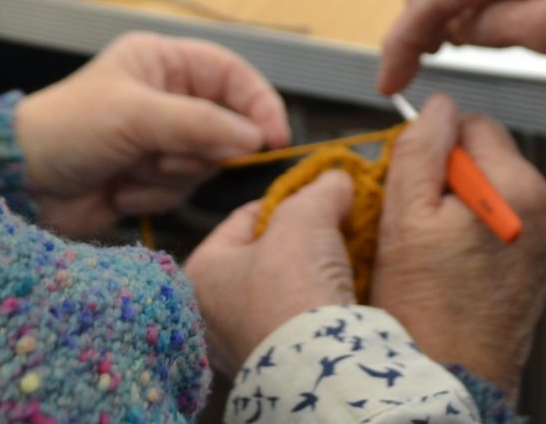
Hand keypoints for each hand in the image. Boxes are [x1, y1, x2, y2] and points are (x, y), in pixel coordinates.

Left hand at [14, 33, 286, 237]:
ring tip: (133, 171)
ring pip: (205, 162)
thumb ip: (199, 124)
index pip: (231, 75)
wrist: (21, 183)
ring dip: (172, 175)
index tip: (273, 139)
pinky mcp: (150, 175)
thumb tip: (255, 138)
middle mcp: (167, 96)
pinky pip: (182, 189)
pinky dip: (155, 194)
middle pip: (225, 123)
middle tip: (168, 159)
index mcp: (162, 62)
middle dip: (198, 149)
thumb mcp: (135, 117)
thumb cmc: (70, 130)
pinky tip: (121, 190)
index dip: (257, 103)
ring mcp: (159, 138)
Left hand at [184, 172, 356, 380]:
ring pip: (283, 288)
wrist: (319, 366)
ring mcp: (240, 342)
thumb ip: (320, 189)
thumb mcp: (306, 217)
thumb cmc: (293, 285)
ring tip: (345, 255)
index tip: (317, 198)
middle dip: (303, 238)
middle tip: (334, 224)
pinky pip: (297, 320)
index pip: (244, 218)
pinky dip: (319, 303)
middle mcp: (210, 312)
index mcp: (200, 272)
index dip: (286, 202)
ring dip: (314, 270)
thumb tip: (337, 179)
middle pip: (265, 254)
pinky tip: (345, 290)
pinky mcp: (275, 364)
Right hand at [371, 95, 545, 394]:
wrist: (454, 377)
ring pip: (496, 188)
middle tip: (423, 224)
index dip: (435, 149)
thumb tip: (439, 106)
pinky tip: (459, 264)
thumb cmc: (426, 311)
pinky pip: (509, 221)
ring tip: (439, 250)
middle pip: (489, 154)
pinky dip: (482, 231)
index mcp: (520, 189)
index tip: (416, 188)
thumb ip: (421, 148)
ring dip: (466, 204)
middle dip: (453, 177)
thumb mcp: (404, 217)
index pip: (473, 122)